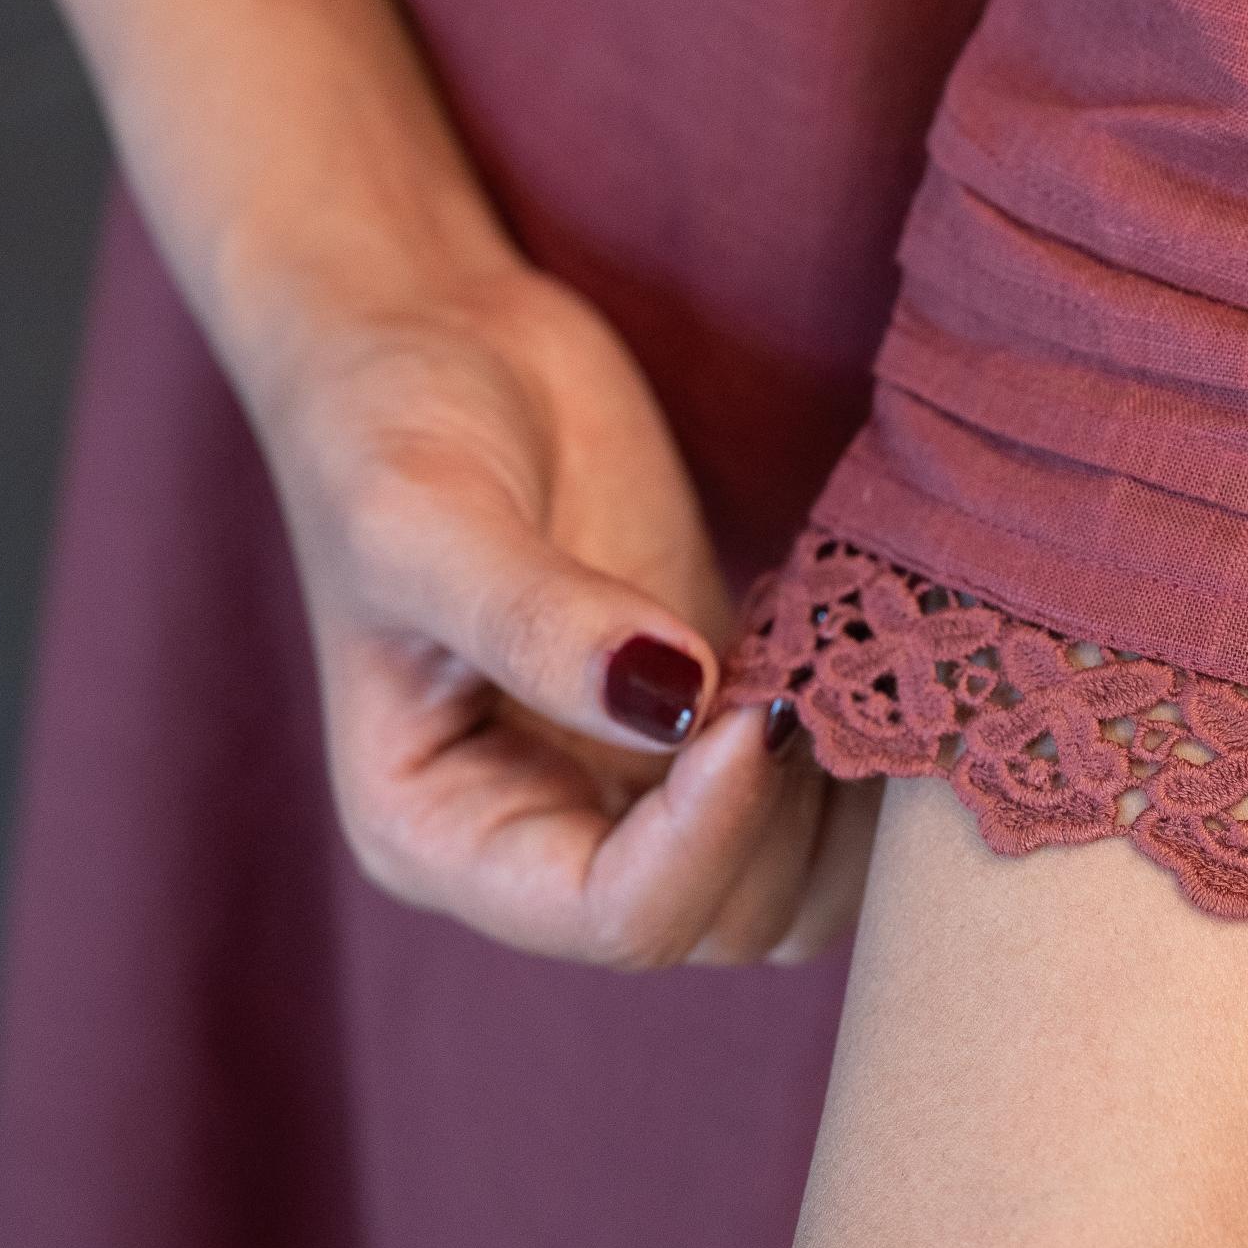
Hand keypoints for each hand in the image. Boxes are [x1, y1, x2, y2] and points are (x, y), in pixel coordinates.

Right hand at [224, 249, 876, 966]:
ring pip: (785, 883)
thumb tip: (675, 699)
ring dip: (839, 798)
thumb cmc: (385, 418)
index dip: (703, 837)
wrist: (432, 329)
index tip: (752, 705)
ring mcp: (633, 778)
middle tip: (811, 663)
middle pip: (716, 918)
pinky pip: (808, 794)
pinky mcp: (704, 711)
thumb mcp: (425, 516)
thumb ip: (536, 619)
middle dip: (781, 812)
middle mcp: (539, 836)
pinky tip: (862, 647)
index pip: (610, 915)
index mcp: (440, 831)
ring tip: (847, 659)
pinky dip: (855, 745)